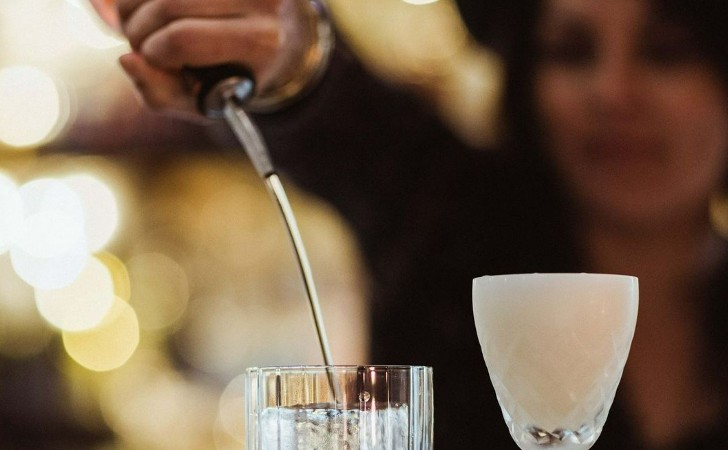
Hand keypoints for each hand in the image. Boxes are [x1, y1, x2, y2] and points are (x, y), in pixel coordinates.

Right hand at [114, 0, 329, 115]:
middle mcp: (260, 0)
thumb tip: (127, 61)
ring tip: (141, 24)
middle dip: (138, 29)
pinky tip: (149, 7)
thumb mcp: (201, 99)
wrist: (270, 36)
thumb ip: (161, 94)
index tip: (154, 61)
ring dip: (132, 7)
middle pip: (167, 4)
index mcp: (260, 42)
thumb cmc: (230, 73)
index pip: (183, 39)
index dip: (154, 53)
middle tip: (140, 43)